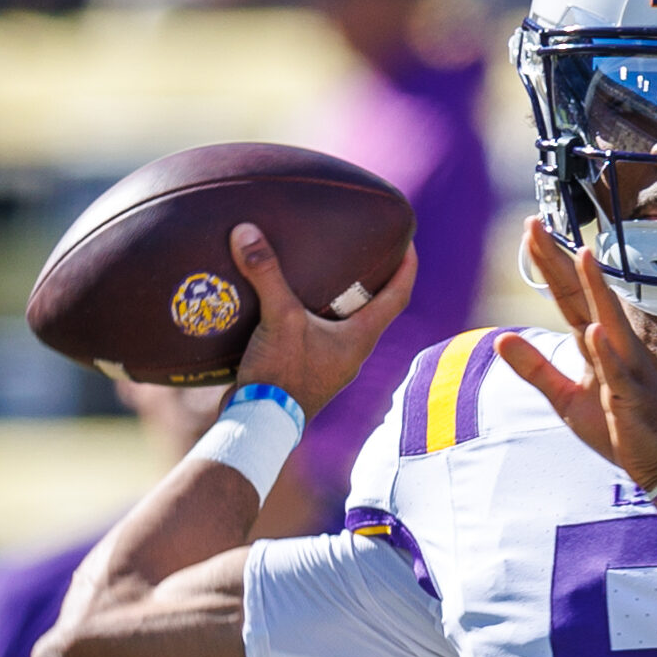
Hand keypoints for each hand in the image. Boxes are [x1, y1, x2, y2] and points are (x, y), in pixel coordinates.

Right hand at [229, 223, 415, 418]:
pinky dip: (311, 312)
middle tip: (362, 247)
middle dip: (370, 277)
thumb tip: (247, 231)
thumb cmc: (282, 376)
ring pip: (343, 321)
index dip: (407, 267)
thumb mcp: (278, 319)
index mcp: (361, 338)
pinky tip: (289, 298)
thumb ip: (266, 274)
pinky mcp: (307, 369)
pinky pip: (318, 333)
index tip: (408, 242)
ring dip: (338, 296)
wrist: (259, 424)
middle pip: (373, 307)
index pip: (398, 296)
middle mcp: (353, 351)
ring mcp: (331, 363)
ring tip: (324, 266)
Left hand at [496, 217, 656, 489]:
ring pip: (609, 321)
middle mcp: (613, 345)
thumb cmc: (616, 425)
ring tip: (582, 255)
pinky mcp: (631, 398)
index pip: (567, 295)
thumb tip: (500, 339)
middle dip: (561, 260)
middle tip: (536, 225)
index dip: (548, 263)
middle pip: (583, 295)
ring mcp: (626, 369)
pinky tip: (595, 332)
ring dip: (597, 288)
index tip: (529, 229)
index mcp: (595, 343)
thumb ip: (535, 368)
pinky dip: (607, 353)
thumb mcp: (565, 397)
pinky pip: (618, 373)